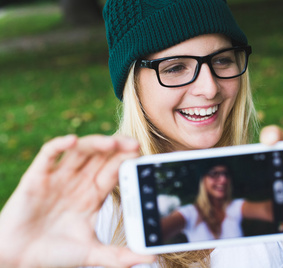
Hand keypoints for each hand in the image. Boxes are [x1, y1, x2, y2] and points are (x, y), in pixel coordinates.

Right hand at [0, 135, 155, 267]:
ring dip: (96, 143)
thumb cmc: (54, 254)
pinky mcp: (36, 177)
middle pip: (101, 156)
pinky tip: (72, 140)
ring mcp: (58, 177)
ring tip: (111, 143)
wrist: (18, 260)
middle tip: (134, 144)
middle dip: (117, 148)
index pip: (114, 171)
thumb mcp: (91, 254)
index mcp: (93, 195)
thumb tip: (151, 258)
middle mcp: (78, 182)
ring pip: (80, 151)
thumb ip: (119, 256)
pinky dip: (59, 145)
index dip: (126, 161)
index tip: (141, 156)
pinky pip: (48, 154)